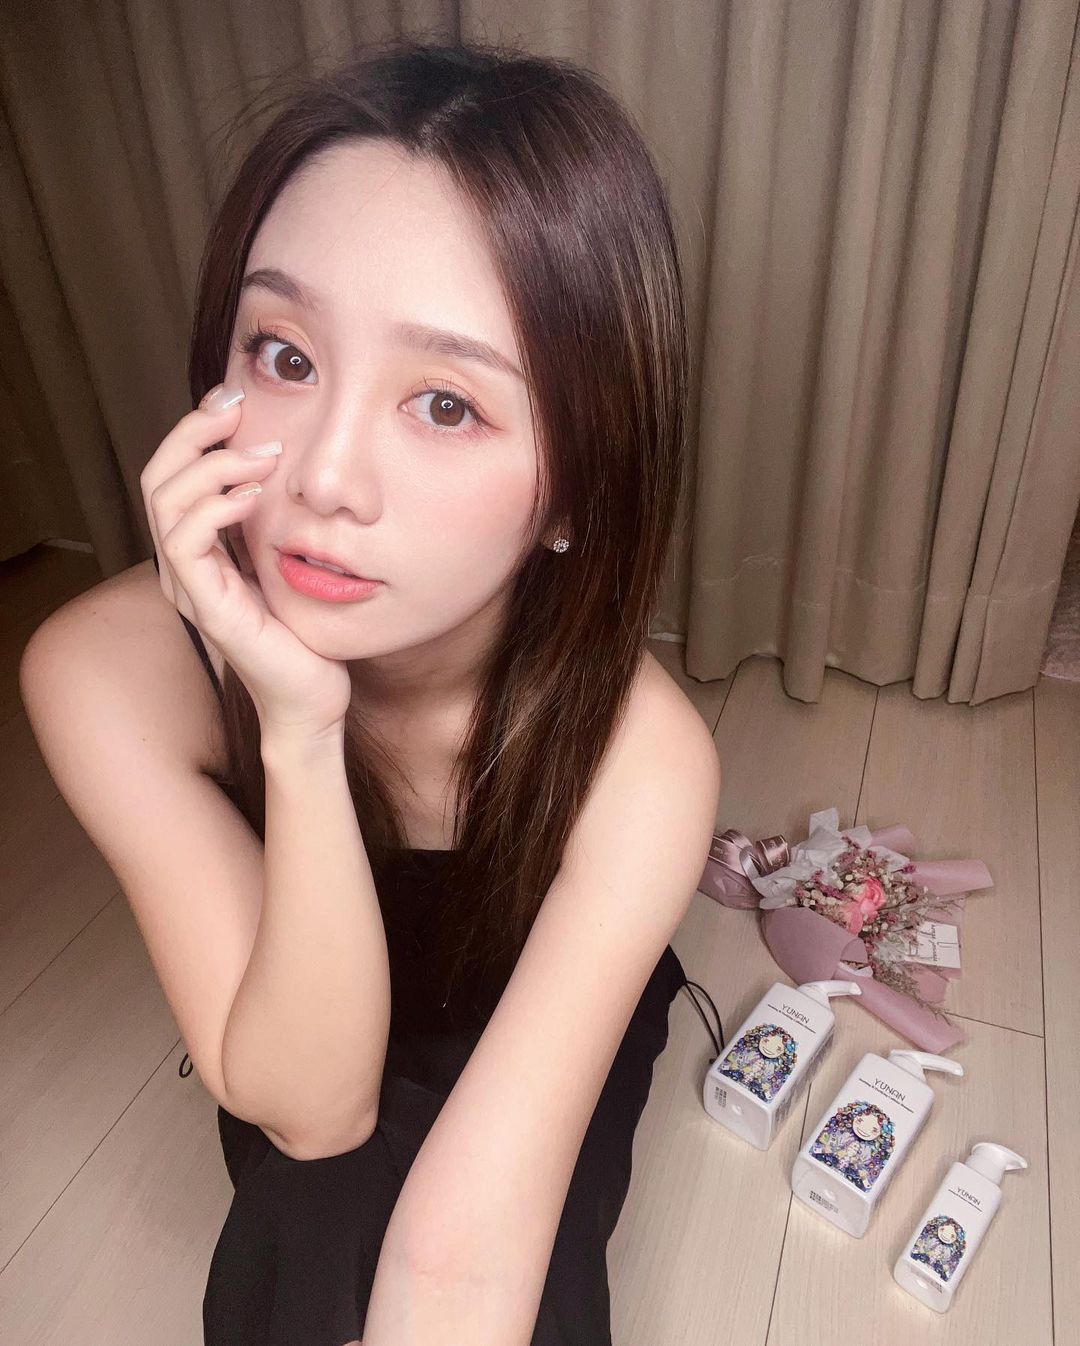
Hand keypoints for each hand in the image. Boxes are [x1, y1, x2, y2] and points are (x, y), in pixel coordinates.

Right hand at [140, 384, 352, 740]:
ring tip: (263, 455)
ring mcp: (190, 587)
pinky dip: (217, 507)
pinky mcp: (208, 607)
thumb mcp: (287, 558)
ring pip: (165, 501)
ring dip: (213, 465)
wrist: (313, 698)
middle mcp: (182, 566)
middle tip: (237, 406)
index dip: (195, 430)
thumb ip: (272, 518)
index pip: (172, 473)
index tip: (235, 399)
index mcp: (197, 551)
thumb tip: (286, 460)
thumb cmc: (305, 632)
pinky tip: (256, 495)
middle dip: (194, 432)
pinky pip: (187, 541)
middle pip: (157, 476)